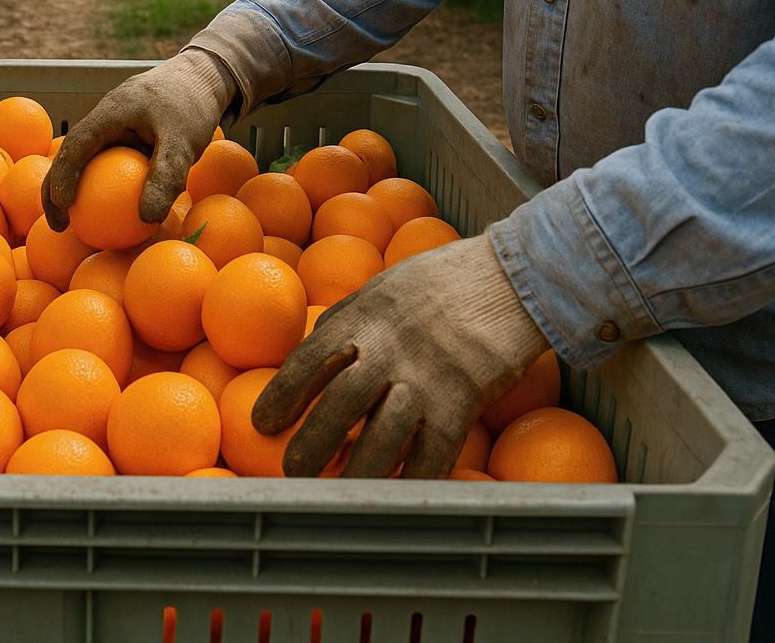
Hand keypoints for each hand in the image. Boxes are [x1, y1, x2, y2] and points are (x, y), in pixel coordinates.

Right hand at [42, 48, 235, 229]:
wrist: (203, 76)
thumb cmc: (193, 105)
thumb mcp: (183, 142)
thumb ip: (166, 175)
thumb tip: (147, 218)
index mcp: (111, 112)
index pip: (76, 145)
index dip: (63, 175)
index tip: (64, 206)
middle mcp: (105, 118)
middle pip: (69, 154)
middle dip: (55, 190)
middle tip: (60, 225)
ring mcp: (114, 126)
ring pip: (85, 158)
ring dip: (76, 188)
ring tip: (78, 223)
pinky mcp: (126, 135)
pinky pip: (107, 160)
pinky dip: (103, 183)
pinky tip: (115, 210)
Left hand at [251, 235, 549, 477]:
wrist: (511, 278)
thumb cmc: (440, 281)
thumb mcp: (381, 288)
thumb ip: (346, 322)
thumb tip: (309, 356)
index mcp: (363, 318)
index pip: (309, 360)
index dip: (281, 395)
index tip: (262, 423)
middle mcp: (389, 350)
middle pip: (340, 404)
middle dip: (311, 442)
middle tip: (291, 470)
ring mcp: (427, 379)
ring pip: (382, 437)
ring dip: (354, 473)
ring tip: (333, 494)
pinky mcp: (463, 403)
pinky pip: (433, 453)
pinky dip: (411, 479)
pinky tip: (393, 496)